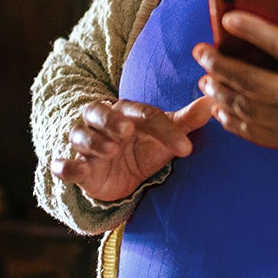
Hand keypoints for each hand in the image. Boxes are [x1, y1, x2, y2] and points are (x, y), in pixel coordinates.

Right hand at [50, 97, 214, 201]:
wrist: (121, 176)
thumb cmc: (145, 147)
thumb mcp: (167, 136)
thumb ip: (187, 121)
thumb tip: (213, 102)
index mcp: (127, 112)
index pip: (145, 114)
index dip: (166, 130)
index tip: (186, 149)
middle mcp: (103, 123)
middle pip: (99, 112)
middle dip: (110, 120)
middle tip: (126, 131)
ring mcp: (87, 145)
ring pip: (80, 136)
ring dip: (93, 142)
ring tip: (110, 150)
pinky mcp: (79, 169)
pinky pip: (64, 165)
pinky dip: (63, 166)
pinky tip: (64, 167)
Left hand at [195, 0, 277, 153]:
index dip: (254, 31)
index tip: (228, 19)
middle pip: (254, 81)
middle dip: (221, 65)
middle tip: (202, 52)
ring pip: (247, 107)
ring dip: (220, 91)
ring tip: (205, 76)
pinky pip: (250, 131)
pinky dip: (230, 118)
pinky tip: (218, 103)